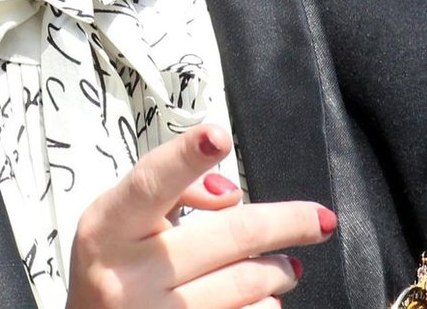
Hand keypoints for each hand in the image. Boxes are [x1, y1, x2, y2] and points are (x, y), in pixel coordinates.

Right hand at [67, 123, 336, 308]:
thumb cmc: (113, 270)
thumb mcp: (119, 223)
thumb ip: (168, 192)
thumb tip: (231, 193)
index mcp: (106, 229)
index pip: (150, 184)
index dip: (186, 158)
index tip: (218, 135)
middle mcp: (127, 276)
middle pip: (226, 235)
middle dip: (285, 223)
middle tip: (320, 220)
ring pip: (246, 283)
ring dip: (279, 270)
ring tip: (286, 266)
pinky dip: (264, 307)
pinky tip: (264, 301)